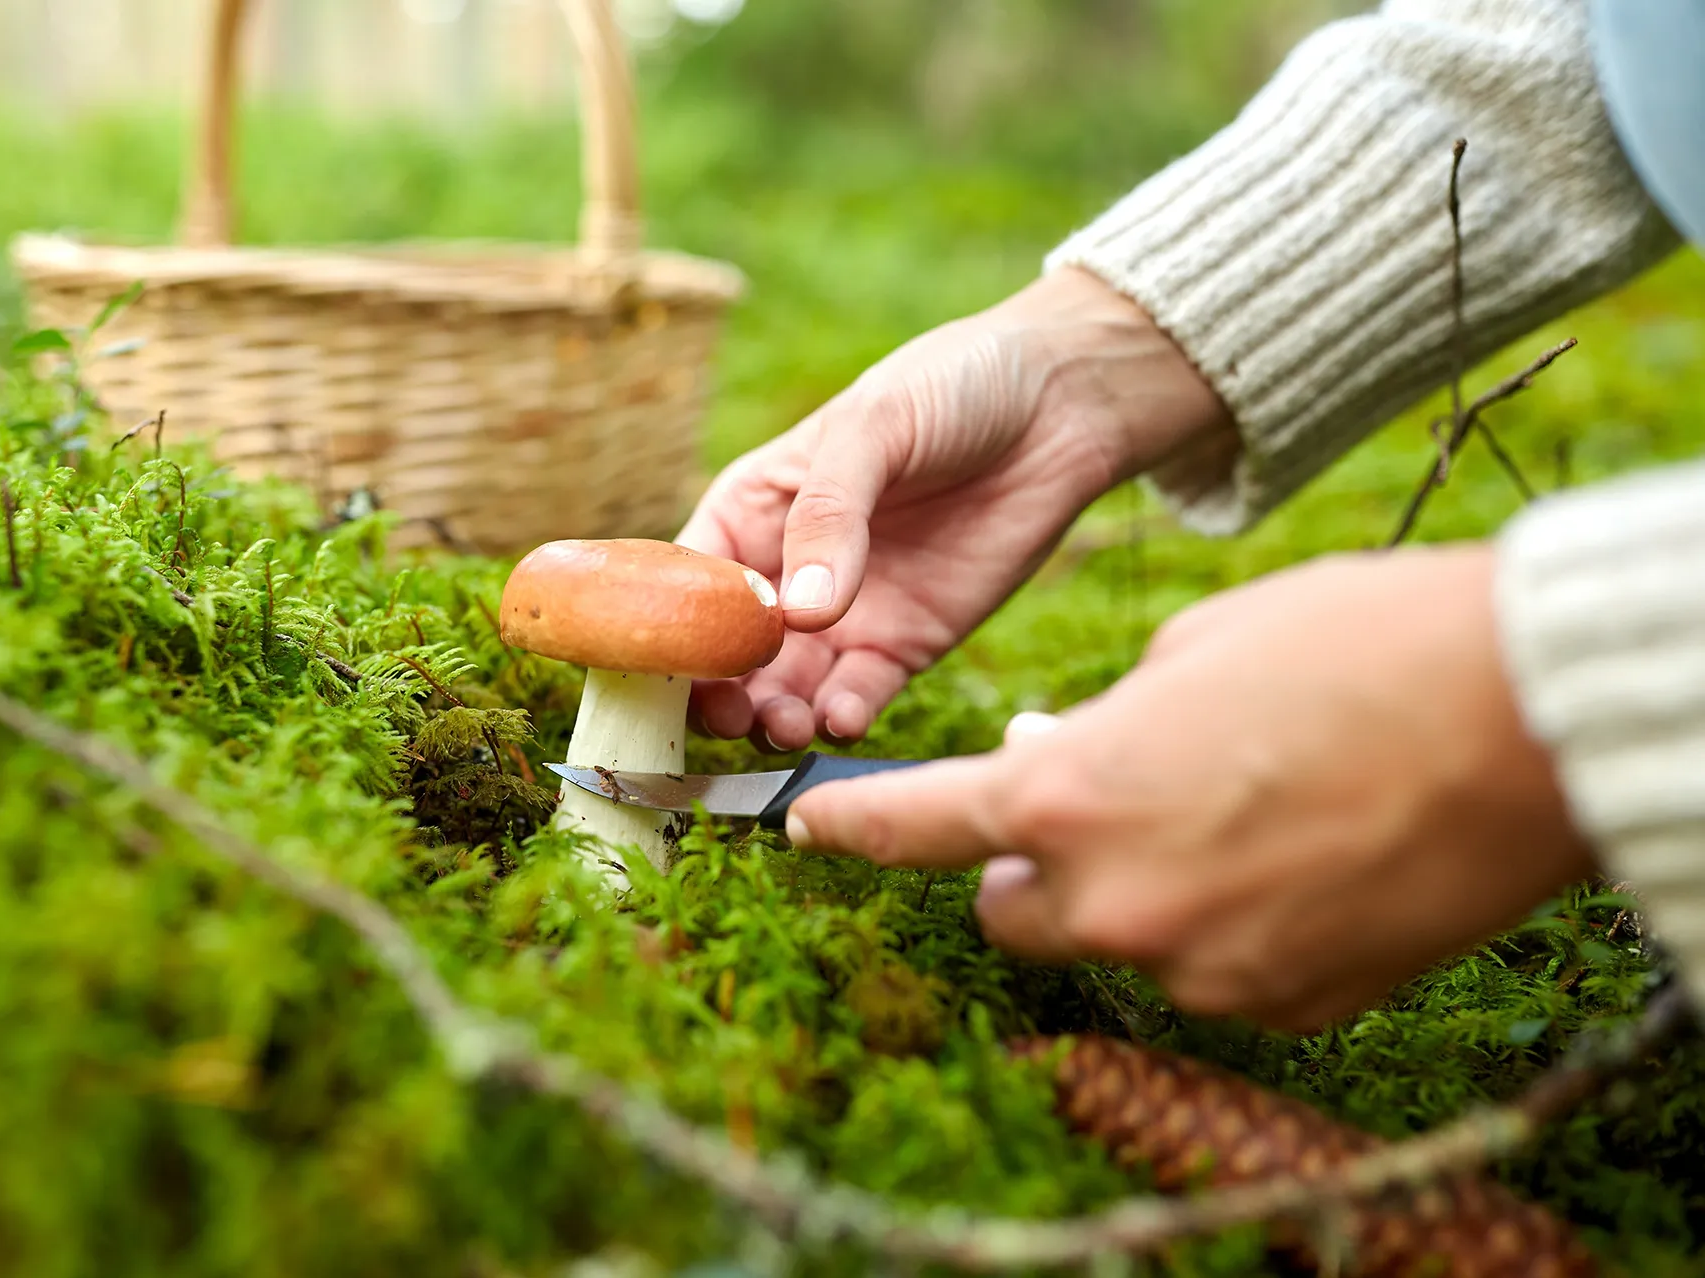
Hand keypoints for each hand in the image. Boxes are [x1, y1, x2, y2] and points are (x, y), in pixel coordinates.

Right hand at [677, 268, 1233, 750]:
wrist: (1064, 404)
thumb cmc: (952, 387)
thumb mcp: (874, 427)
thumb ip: (831, 514)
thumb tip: (798, 611)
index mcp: (754, 508)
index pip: (688, 578)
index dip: (672, 624)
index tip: (670, 663)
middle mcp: (787, 571)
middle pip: (728, 652)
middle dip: (720, 690)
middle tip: (731, 712)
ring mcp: (845, 615)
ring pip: (786, 688)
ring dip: (775, 715)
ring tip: (785, 722)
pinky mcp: (906, 644)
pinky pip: (860, 694)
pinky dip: (844, 716)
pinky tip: (843, 717)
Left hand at [781, 546, 1599, 1031]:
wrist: (1522, 719)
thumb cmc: (1352, 649)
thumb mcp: (1191, 653)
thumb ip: (1099, 724)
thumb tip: (1058, 758)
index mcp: (1065, 797)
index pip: (913, 826)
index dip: (851, 825)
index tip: (806, 824)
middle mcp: (1110, 901)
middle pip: (1009, 907)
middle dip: (1027, 862)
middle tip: (1095, 803)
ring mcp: (1197, 969)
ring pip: (1114, 942)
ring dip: (1134, 893)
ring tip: (1229, 816)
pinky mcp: (1283, 1009)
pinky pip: (1212, 972)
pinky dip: (1225, 928)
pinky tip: (1296, 860)